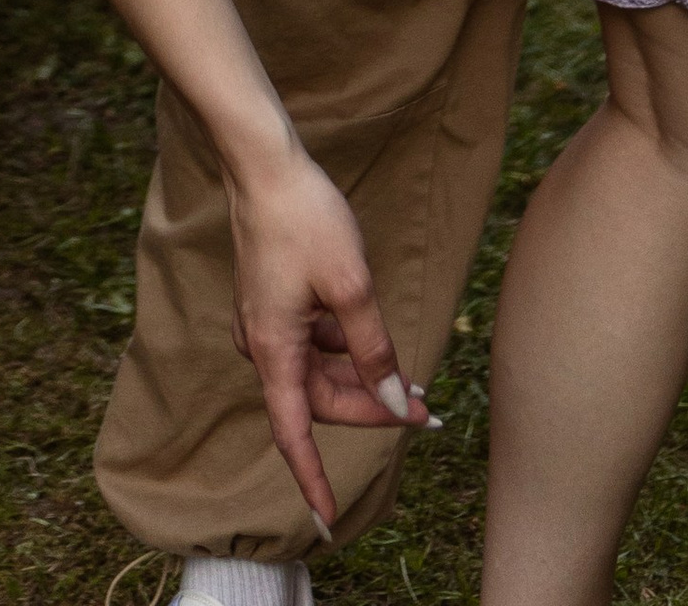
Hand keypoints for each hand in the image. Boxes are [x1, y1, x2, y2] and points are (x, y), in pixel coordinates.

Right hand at [224, 134, 428, 530]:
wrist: (264, 165)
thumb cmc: (305, 219)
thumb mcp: (353, 288)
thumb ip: (374, 352)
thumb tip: (393, 403)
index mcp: (274, 350)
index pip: (295, 435)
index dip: (313, 481)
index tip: (328, 523)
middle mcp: (263, 344)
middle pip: (319, 400)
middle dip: (370, 408)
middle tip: (424, 409)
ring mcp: (266, 322)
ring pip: (318, 371)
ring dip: (361, 378)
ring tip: (409, 377)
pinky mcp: (273, 302)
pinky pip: (311, 343)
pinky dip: (343, 348)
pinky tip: (370, 333)